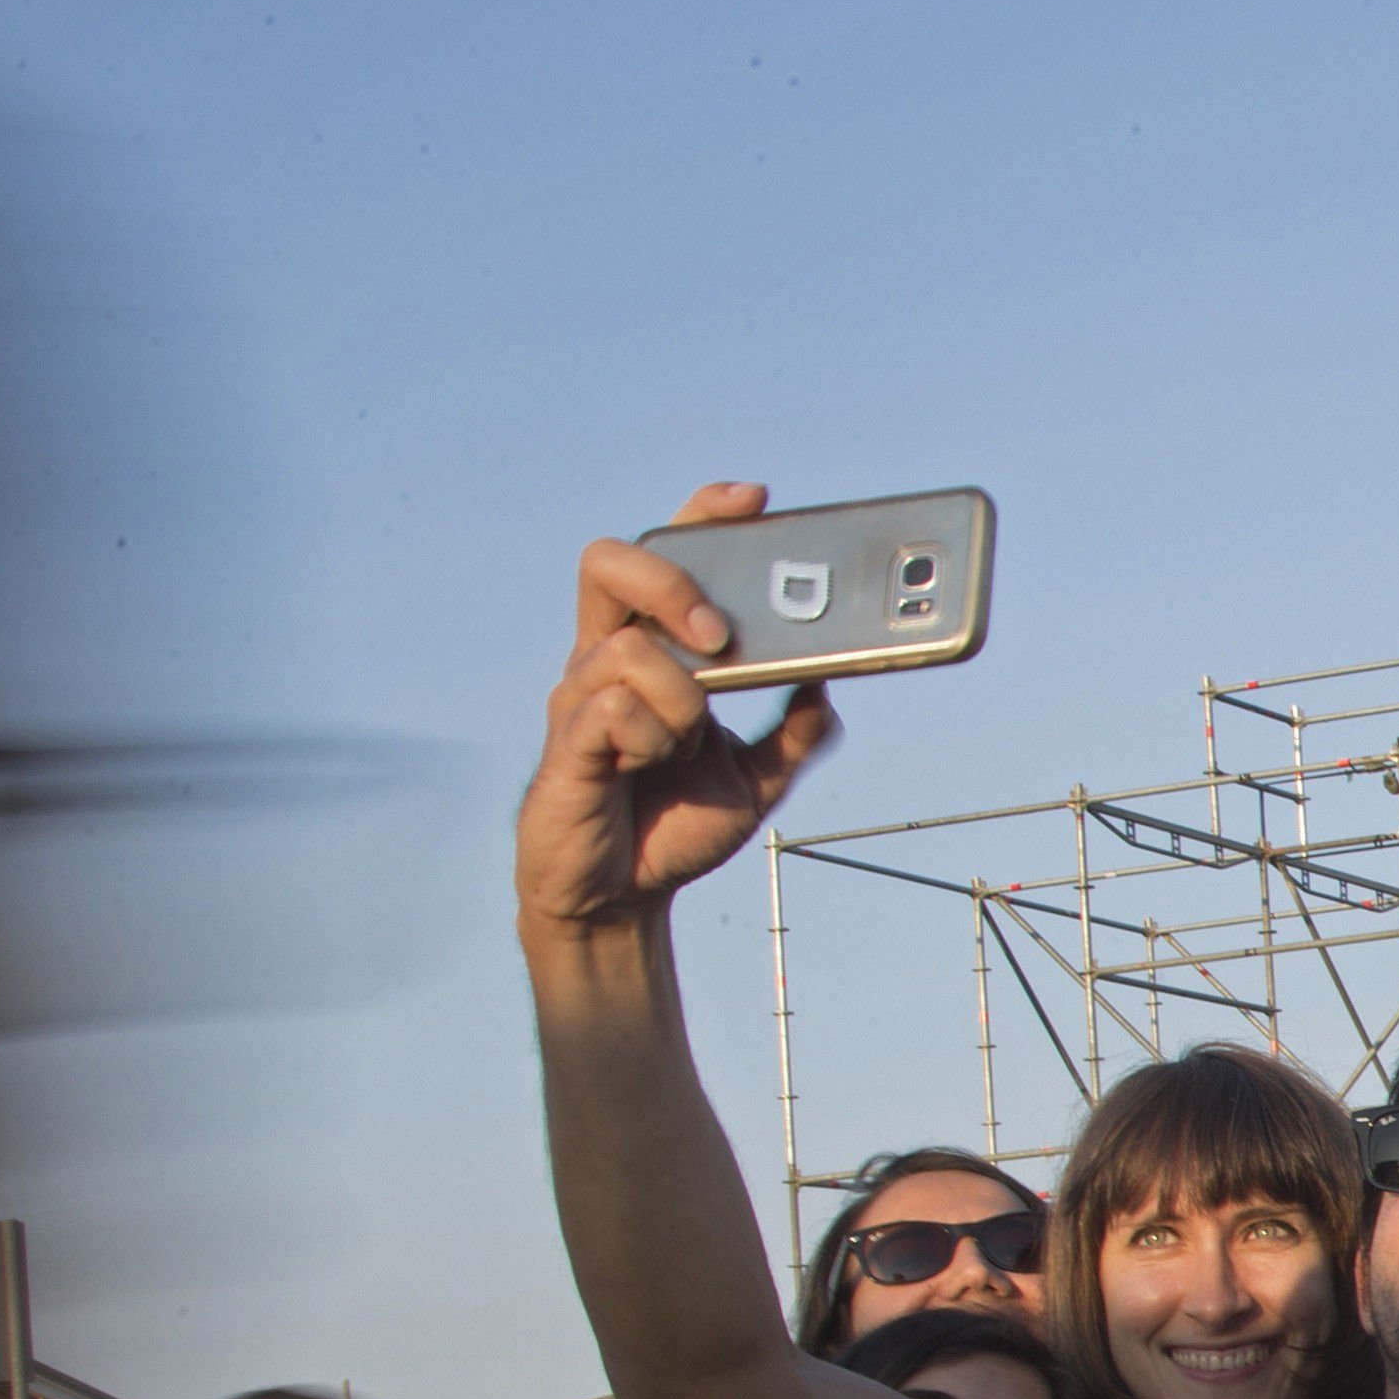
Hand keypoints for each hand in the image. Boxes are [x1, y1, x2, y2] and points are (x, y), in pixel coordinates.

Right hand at [520, 484, 841, 933]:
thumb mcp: (755, 779)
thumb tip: (831, 689)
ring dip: (681, 698)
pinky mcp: (567, 742)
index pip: (663, 557)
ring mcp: (580, 696)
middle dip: (673, 581)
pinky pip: (615, 709)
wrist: (623, 897)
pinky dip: (654, 739)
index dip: (700, 517)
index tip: (751, 501)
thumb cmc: (672, 823)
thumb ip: (793, 733)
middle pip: (612, 565)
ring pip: (629, 649)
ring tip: (686, 745)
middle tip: (720, 633)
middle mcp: (607, 660)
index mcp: (651, 653)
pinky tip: (655, 768)